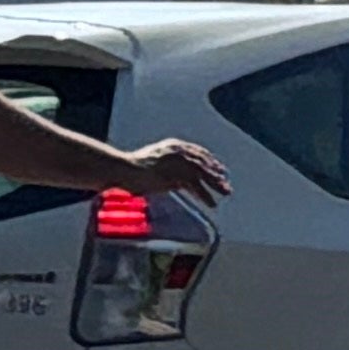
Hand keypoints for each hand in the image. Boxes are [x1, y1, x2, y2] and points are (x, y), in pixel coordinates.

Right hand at [111, 133, 232, 208]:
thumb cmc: (130, 170)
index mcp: (172, 146)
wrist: (121, 170)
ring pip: (202, 174)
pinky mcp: (174, 175)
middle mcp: (177, 151)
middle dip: (216, 174)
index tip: (220, 170)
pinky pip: (195, 186)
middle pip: (203, 163)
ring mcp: (176, 162)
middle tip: (227, 185)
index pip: (197, 152)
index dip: (210, 162)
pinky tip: (211, 203)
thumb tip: (180, 184)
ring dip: (215, 184)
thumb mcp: (154, 166)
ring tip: (225, 193)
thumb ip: (170, 172)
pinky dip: (204, 195)